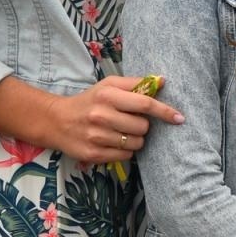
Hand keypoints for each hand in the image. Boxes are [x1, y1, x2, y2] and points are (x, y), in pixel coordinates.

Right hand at [50, 75, 182, 163]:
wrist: (56, 121)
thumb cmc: (90, 101)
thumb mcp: (109, 85)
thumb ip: (135, 83)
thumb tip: (162, 80)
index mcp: (107, 95)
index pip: (145, 103)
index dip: (165, 111)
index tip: (179, 118)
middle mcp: (101, 115)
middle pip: (143, 127)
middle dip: (142, 126)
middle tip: (130, 122)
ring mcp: (96, 136)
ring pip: (136, 143)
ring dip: (135, 139)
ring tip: (121, 132)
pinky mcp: (93, 154)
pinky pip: (125, 156)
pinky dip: (125, 151)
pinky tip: (113, 142)